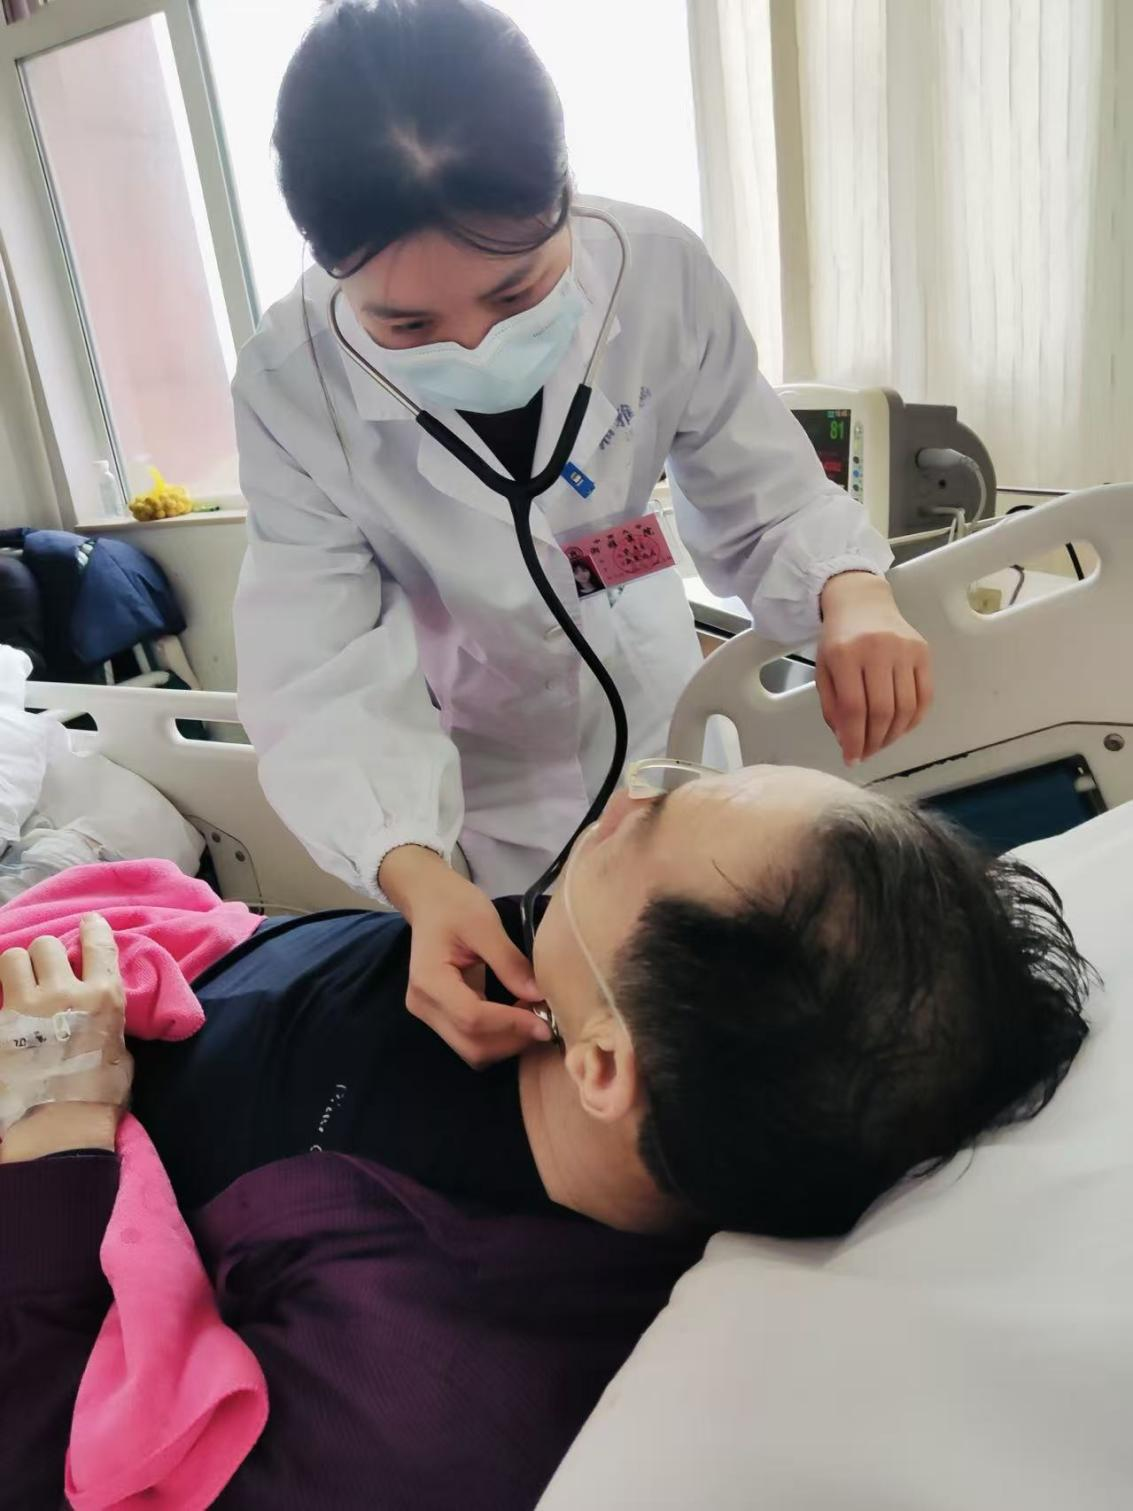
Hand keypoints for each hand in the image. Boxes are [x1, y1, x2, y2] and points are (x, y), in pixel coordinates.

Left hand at [0, 913, 131, 1159]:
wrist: (59, 1127)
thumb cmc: (100, 1096)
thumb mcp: (122, 1052)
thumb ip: (108, 1022)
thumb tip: (99, 1013)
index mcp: (104, 997)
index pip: (98, 943)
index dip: (92, 928)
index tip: (88, 924)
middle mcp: (65, 992)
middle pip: (47, 946)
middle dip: (46, 956)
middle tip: (47, 973)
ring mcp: (27, 1007)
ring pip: (13, 958)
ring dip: (17, 968)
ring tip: (19, 985)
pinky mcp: (0, 1024)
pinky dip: (0, 996)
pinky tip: (5, 1008)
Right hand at [379, 847, 547, 1066]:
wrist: (429, 899)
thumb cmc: (454, 904)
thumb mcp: (485, 924)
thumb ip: (510, 963)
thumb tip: (539, 997)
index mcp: (429, 980)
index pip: (472, 1018)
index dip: (511, 1025)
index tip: (546, 1022)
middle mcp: (423, 1005)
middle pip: (471, 1045)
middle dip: (511, 1040)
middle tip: (545, 1022)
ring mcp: (429, 1014)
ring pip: (471, 1050)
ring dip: (507, 1042)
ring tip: (534, 1017)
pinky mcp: (439, 1016)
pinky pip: (470, 1038)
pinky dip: (498, 1035)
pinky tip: (519, 1015)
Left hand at [816, 573, 932, 764]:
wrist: (862, 602)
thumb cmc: (838, 639)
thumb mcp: (824, 670)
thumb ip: (832, 706)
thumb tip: (848, 742)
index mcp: (845, 654)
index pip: (855, 708)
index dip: (854, 740)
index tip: (851, 758)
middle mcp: (878, 650)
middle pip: (883, 711)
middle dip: (874, 741)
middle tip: (866, 753)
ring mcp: (904, 650)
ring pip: (906, 707)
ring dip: (894, 735)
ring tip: (881, 743)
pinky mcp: (923, 652)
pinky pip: (924, 696)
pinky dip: (913, 720)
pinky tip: (900, 728)